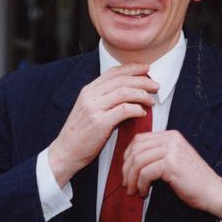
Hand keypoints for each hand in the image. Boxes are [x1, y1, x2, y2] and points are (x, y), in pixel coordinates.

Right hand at [48, 63, 158, 186]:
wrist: (65, 152)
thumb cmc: (80, 134)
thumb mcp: (89, 110)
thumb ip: (104, 99)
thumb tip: (128, 93)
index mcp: (88, 90)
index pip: (113, 72)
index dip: (132, 68)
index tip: (146, 69)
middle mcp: (90, 96)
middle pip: (122, 80)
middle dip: (142, 81)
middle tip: (155, 86)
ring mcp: (94, 108)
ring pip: (124, 92)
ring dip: (142, 95)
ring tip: (152, 100)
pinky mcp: (99, 123)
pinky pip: (124, 110)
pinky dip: (136, 109)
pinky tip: (142, 113)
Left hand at [122, 130, 221, 221]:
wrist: (212, 190)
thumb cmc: (193, 179)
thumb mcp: (174, 159)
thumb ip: (157, 154)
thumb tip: (131, 160)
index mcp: (171, 135)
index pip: (139, 139)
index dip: (127, 155)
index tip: (126, 170)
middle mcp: (171, 139)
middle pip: (136, 149)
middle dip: (127, 168)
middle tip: (126, 183)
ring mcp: (172, 150)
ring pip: (138, 161)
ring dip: (132, 178)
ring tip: (133, 190)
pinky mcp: (171, 164)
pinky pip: (145, 172)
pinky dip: (141, 184)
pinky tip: (144, 192)